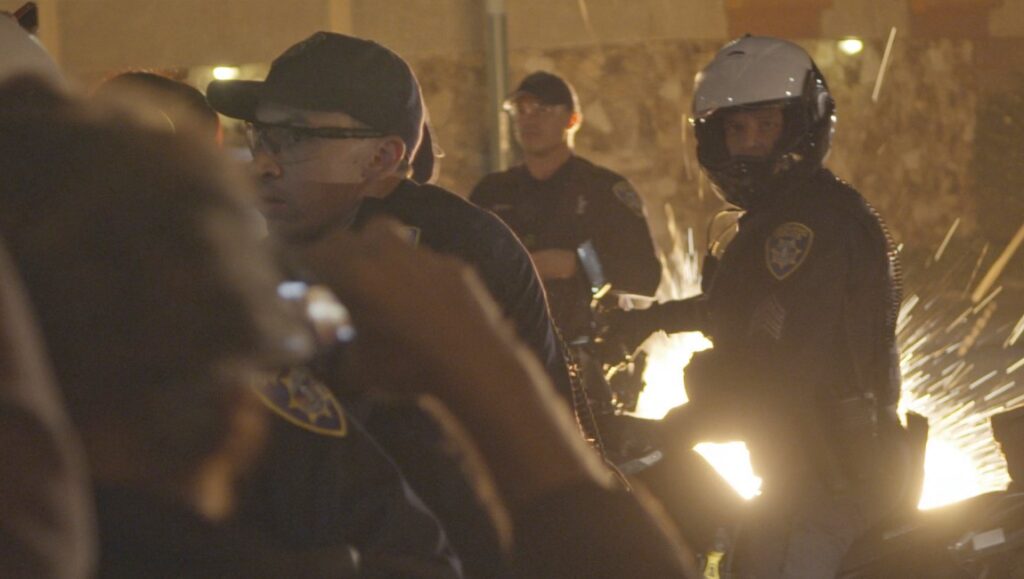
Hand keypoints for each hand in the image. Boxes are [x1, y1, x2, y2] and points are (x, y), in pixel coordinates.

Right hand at [291, 219, 613, 505]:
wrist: (475, 364)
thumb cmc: (408, 368)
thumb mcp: (357, 370)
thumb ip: (334, 354)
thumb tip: (326, 352)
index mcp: (353, 274)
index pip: (311, 254)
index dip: (297, 263)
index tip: (293, 274)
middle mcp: (384, 253)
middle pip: (346, 238)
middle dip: (331, 253)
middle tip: (327, 274)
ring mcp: (421, 254)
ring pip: (386, 235)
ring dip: (370, 248)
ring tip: (369, 273)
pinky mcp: (451, 264)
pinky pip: (421, 257)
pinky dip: (409, 269)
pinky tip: (415, 294)